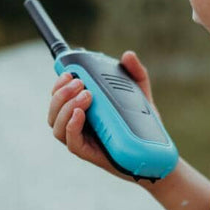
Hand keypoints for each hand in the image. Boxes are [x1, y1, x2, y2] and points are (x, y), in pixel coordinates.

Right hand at [47, 51, 154, 178]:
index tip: (69, 72)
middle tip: (80, 83)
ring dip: (66, 107)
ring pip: (56, 125)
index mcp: (82, 110)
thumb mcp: (140, 94)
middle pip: (54, 109)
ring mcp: (81, 140)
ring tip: (86, 95)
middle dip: (62, 93)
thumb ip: (135, 73)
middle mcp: (77, 124)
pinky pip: (71, 141)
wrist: (155, 153)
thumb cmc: (143, 124)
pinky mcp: (88, 153)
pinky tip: (80, 114)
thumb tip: (128, 55)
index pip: (59, 97)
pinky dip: (71, 125)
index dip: (58, 85)